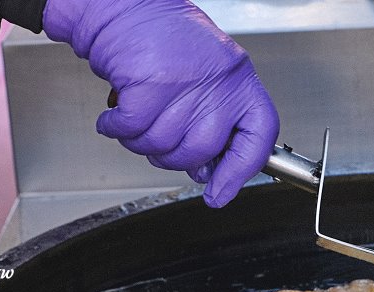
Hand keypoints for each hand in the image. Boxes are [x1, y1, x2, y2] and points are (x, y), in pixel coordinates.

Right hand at [43, 0, 278, 206]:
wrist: (122, 4)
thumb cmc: (161, 39)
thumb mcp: (205, 76)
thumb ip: (212, 120)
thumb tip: (208, 171)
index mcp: (239, 81)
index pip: (259, 136)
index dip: (240, 170)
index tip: (221, 192)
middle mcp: (217, 81)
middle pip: (201, 150)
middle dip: (173, 158)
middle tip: (159, 143)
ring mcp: (184, 83)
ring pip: (162, 144)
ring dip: (140, 142)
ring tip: (134, 120)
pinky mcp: (147, 84)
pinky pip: (131, 129)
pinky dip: (115, 128)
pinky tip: (114, 115)